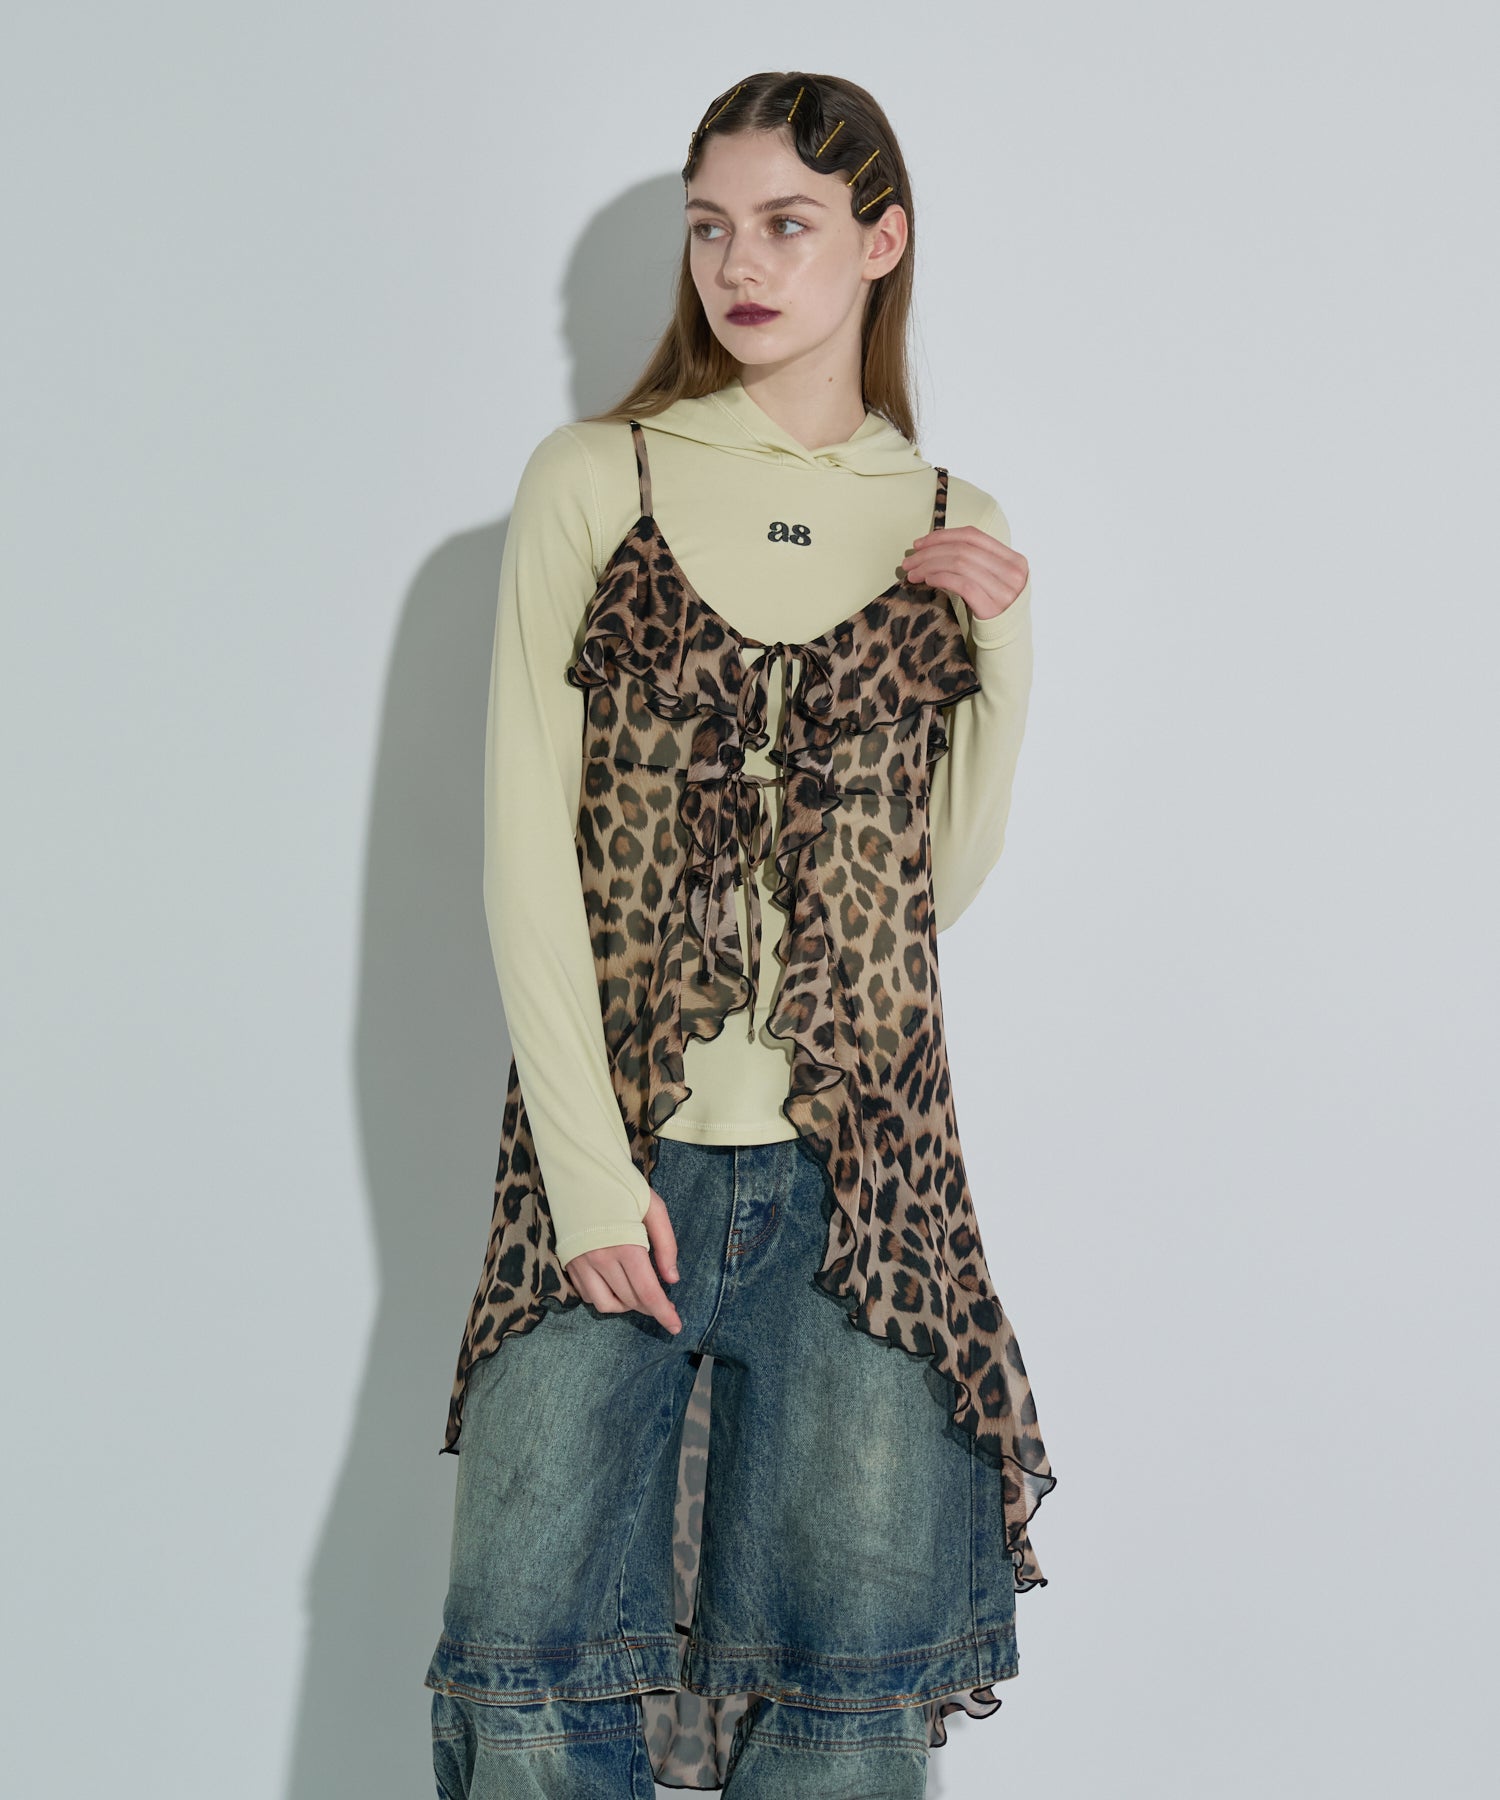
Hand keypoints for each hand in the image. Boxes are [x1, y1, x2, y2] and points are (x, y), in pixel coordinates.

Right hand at [565, 1188, 682, 1334]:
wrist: (581, 1170)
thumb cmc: (622, 1186)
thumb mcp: (654, 1208)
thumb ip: (667, 1246)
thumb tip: (672, 1280)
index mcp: (627, 1247)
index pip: (648, 1293)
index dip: (664, 1314)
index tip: (676, 1327)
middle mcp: (601, 1260)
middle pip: (630, 1301)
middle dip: (650, 1307)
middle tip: (663, 1300)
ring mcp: (581, 1263)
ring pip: (605, 1305)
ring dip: (625, 1305)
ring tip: (637, 1293)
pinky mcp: (568, 1262)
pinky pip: (586, 1294)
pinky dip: (604, 1296)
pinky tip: (615, 1283)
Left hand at [899, 526, 1028, 623]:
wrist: (1007, 644)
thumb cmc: (993, 609)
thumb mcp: (991, 580)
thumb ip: (974, 561)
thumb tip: (932, 547)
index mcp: (1014, 559)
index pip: (973, 536)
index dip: (942, 536)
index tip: (919, 543)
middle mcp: (1013, 573)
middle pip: (962, 550)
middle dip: (930, 553)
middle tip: (909, 561)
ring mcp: (1004, 591)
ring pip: (959, 564)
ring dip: (930, 566)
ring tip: (913, 574)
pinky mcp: (992, 607)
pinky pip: (961, 584)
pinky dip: (941, 578)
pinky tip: (927, 581)